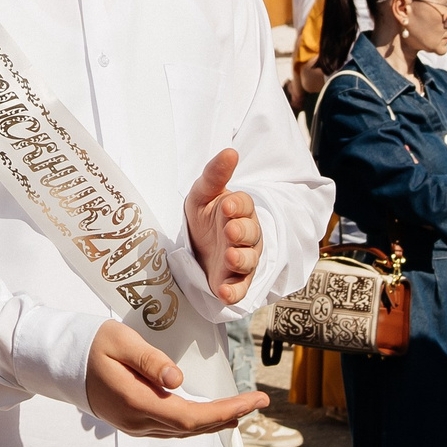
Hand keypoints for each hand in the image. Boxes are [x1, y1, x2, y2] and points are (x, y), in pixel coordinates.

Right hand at [82, 321, 265, 438]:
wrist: (60, 363)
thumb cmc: (91, 345)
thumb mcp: (119, 341)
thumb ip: (149, 361)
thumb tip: (179, 380)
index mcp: (137, 402)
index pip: (191, 416)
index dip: (226, 411)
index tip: (253, 400)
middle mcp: (138, 421)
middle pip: (192, 427)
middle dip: (229, 416)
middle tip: (259, 402)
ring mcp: (134, 425)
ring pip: (183, 431)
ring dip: (214, 422)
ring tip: (241, 409)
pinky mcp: (133, 422)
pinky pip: (171, 428)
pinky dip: (196, 423)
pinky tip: (209, 415)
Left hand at [185, 149, 262, 306]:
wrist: (196, 246)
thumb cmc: (204, 216)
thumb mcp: (202, 193)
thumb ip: (214, 175)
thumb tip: (230, 152)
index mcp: (240, 211)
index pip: (245, 206)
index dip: (238, 206)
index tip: (227, 205)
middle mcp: (246, 235)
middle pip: (250, 233)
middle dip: (241, 231)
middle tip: (229, 230)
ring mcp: (242, 259)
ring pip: (248, 260)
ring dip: (241, 259)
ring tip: (230, 257)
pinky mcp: (234, 281)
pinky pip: (240, 288)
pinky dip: (234, 292)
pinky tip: (225, 294)